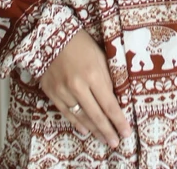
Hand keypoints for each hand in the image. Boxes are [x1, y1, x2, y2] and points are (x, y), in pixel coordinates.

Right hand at [38, 28, 132, 148]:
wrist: (50, 35)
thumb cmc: (80, 42)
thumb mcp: (100, 56)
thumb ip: (107, 78)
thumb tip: (114, 98)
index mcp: (93, 74)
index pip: (109, 104)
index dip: (119, 120)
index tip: (126, 131)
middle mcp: (77, 86)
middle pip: (96, 115)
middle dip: (108, 130)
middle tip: (116, 142)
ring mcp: (63, 91)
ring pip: (81, 117)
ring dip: (94, 130)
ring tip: (103, 139)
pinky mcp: (51, 92)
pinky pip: (66, 113)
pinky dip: (76, 123)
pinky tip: (84, 130)